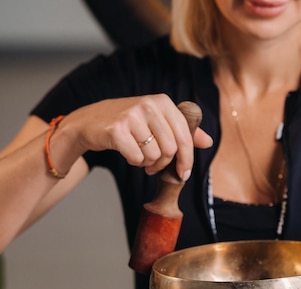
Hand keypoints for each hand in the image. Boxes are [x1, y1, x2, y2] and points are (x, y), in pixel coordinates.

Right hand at [63, 94, 212, 179]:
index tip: (184, 174)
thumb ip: (184, 131)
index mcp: (163, 102)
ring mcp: (131, 116)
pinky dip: (134, 161)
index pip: (185, 136)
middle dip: (164, 164)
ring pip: (154, 155)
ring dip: (147, 163)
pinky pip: (136, 158)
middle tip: (154, 166)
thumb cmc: (129, 123)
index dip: (187, 160)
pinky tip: (128, 153)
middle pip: (171, 149)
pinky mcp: (116, 130)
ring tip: (139, 156)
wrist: (91, 122)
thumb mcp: (158, 121)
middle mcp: (148, 105)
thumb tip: (208, 141)